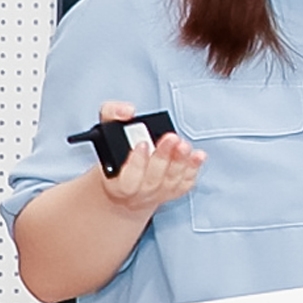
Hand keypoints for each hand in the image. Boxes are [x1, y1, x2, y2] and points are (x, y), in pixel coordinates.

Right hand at [92, 100, 204, 218]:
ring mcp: (156, 193)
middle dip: (163, 157)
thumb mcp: (105, 131)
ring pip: (170, 181)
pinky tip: (198, 156)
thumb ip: (112, 114)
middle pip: (152, 180)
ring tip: (184, 145)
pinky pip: (184, 183)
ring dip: (180, 162)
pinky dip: (192, 169)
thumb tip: (127, 110)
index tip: (142, 144)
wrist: (123, 184)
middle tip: (171, 138)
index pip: (127, 180)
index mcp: (116, 182)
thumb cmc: (114, 156)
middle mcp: (137, 191)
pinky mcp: (173, 190)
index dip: (136, 163)